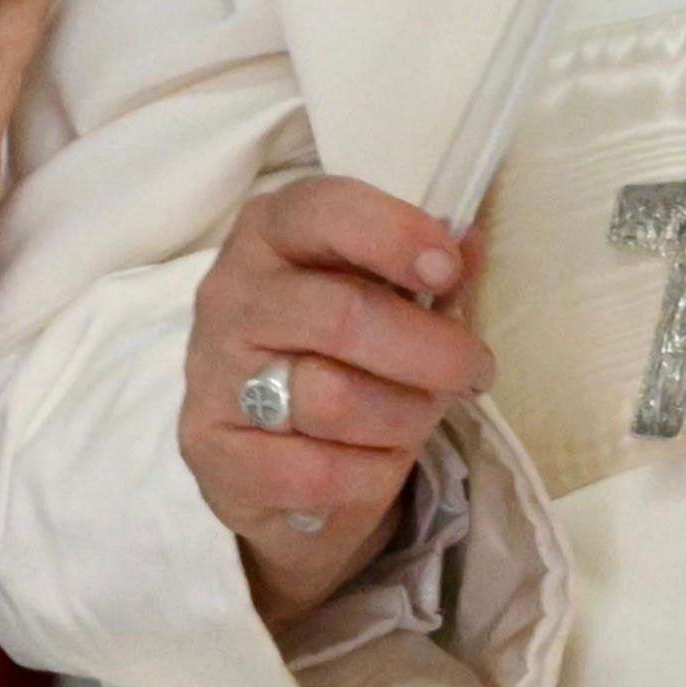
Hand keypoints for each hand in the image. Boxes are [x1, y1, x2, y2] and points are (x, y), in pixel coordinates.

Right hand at [180, 175, 487, 625]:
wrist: (269, 455)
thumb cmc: (338, 354)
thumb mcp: (384, 298)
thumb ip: (426, 272)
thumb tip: (470, 244)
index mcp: (270, 233)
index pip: (324, 211)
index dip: (394, 235)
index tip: (447, 269)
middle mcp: (230, 295)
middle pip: (342, 314)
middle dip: (430, 350)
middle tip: (474, 370)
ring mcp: (212, 376)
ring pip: (334, 399)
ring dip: (404, 417)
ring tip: (417, 417)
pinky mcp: (212, 453)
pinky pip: (316, 472)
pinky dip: (369, 475)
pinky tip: (373, 463)